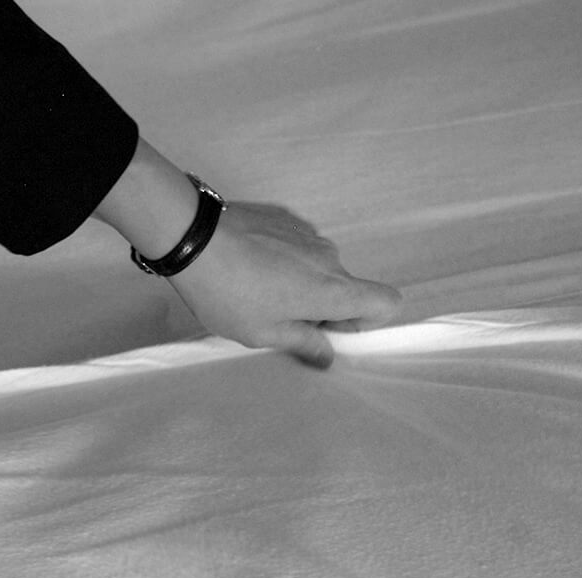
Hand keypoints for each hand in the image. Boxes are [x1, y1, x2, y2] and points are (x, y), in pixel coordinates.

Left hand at [92, 140, 401, 368]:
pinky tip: (246, 266)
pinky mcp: (287, 218)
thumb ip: (302, 343)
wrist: (194, 236)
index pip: (387, 302)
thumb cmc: (226, 292)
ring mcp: (309, 233)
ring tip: (252, 291)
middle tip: (276, 318)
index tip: (328, 330)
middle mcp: (330, 257)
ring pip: (318, 266)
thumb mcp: (261, 332)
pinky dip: (282, 259)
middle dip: (321, 307)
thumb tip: (326, 355)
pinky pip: (297, 246)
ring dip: (298, 282)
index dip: (366, 322)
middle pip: (345, 287)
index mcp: (332, 289)